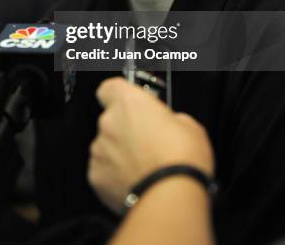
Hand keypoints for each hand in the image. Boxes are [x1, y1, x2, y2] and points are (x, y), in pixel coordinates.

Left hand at [88, 77, 213, 214]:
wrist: (171, 197)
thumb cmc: (181, 159)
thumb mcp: (188, 125)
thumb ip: (169, 118)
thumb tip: (167, 124)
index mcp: (129, 102)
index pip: (110, 87)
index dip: (120, 95)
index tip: (132, 103)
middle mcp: (109, 122)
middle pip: (111, 119)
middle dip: (126, 128)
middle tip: (149, 142)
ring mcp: (100, 150)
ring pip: (107, 146)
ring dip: (120, 152)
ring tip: (144, 166)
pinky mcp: (96, 176)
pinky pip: (103, 170)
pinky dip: (115, 174)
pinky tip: (136, 180)